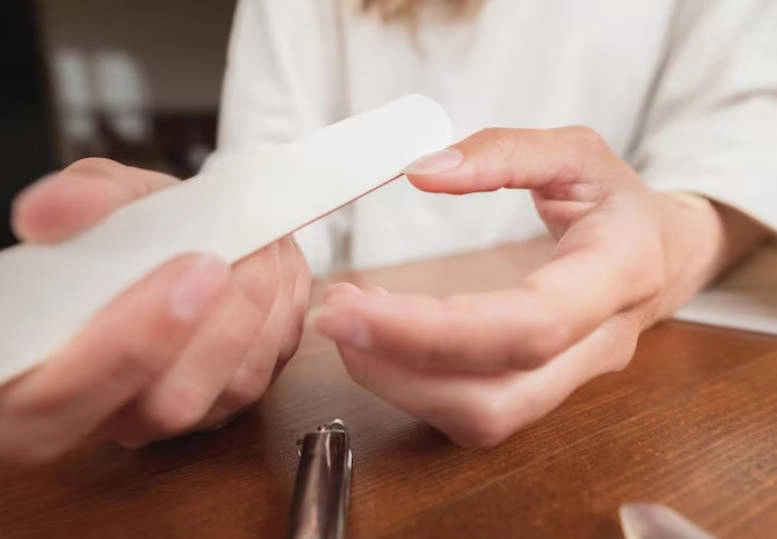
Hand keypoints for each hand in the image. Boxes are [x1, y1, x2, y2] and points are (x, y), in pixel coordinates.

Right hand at [1, 158, 310, 463]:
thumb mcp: (98, 200)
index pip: (64, 396)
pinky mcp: (229, 402)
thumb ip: (76, 203)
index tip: (196, 270)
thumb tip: (51, 212)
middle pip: (170, 402)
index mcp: (38, 377)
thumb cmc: (126, 231)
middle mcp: (108, 412)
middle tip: (252, 247)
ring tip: (268, 244)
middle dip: (225, 318)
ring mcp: (175, 414)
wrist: (171, 245)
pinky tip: (278, 267)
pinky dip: (286, 310)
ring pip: (233, 387)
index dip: (131, 341)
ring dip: (264, 306)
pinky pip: (271, 370)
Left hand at [312, 128, 764, 446]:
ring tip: (349, 323)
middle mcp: (599, 347)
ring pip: (481, 419)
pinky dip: (413, 384)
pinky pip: (471, 413)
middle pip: (498, 396)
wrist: (661, 256)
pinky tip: (380, 338)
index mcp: (618, 273)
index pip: (531, 325)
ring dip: (397, 382)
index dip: (435, 329)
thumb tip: (422, 170)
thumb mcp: (577, 152)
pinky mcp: (539, 393)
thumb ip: (504, 152)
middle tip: (332, 315)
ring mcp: (571, 382)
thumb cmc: (617, 202)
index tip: (353, 305)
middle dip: (399, 367)